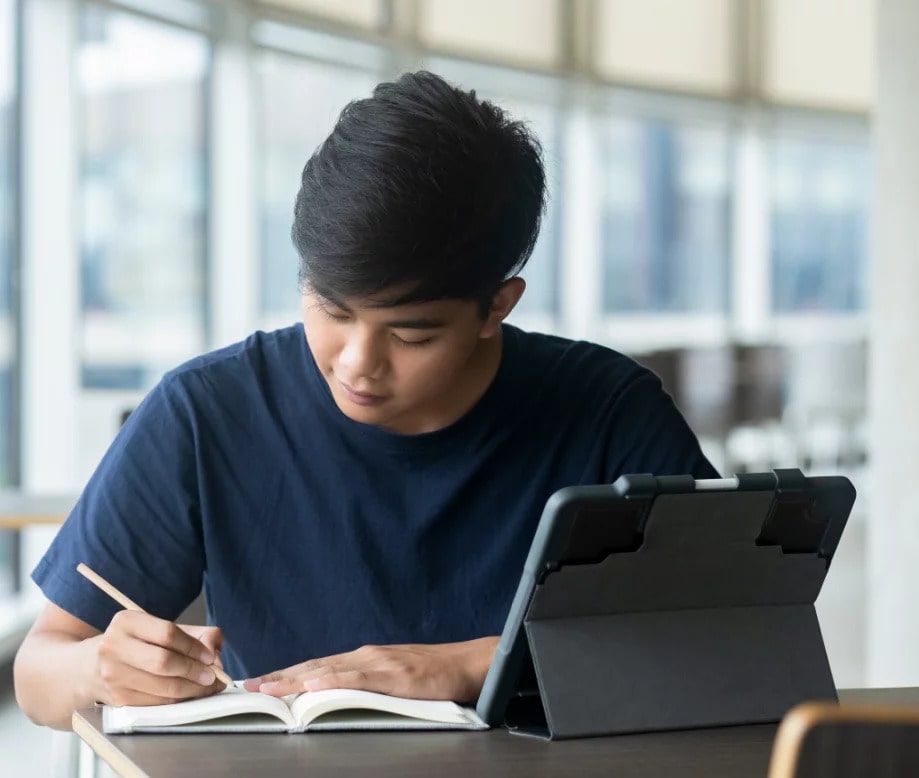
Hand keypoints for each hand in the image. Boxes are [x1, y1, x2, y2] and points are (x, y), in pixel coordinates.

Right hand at [93, 610, 226, 706]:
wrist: (89, 668)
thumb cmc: (136, 645)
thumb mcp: (159, 629)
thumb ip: (194, 634)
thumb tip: (215, 649)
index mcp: (126, 622)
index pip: (167, 633)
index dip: (193, 647)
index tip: (210, 656)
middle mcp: (113, 647)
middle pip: (163, 662)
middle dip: (194, 671)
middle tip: (213, 676)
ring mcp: (112, 676)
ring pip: (161, 687)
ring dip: (191, 689)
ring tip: (207, 687)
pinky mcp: (116, 699)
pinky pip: (156, 703)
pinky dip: (178, 700)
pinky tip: (189, 695)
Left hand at [243, 636, 498, 702]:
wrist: (469, 663)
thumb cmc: (435, 674)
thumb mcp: (394, 679)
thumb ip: (368, 684)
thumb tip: (338, 698)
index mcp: (364, 658)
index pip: (316, 667)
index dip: (286, 675)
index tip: (259, 683)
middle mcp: (365, 655)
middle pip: (313, 666)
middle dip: (279, 677)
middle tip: (248, 687)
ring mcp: (378, 663)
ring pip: (327, 670)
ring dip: (293, 680)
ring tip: (267, 688)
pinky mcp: (392, 674)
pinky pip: (355, 678)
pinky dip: (330, 681)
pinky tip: (312, 686)